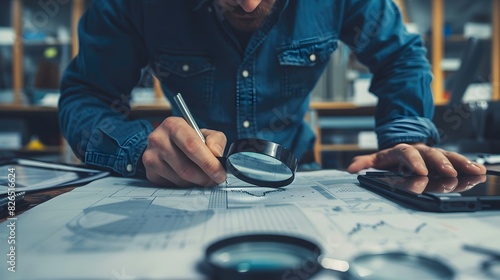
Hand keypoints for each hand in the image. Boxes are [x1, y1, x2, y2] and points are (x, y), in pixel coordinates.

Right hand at [142, 116, 226, 186]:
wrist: (165, 143)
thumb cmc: (188, 139)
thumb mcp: (205, 133)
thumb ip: (216, 141)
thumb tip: (217, 155)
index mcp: (173, 125)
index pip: (192, 146)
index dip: (209, 163)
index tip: (220, 173)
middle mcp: (158, 139)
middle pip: (186, 168)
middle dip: (205, 178)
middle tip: (216, 180)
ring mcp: (151, 157)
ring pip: (180, 180)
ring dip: (197, 183)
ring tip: (204, 178)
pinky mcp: (150, 173)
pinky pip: (172, 186)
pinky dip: (186, 186)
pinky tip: (190, 178)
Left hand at [347, 143, 486, 175]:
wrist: (404, 143)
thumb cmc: (392, 156)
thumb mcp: (377, 158)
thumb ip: (365, 163)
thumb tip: (350, 168)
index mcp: (402, 150)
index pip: (407, 154)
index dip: (414, 162)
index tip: (420, 172)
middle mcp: (420, 150)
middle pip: (431, 155)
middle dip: (441, 164)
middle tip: (449, 174)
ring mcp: (433, 154)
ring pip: (448, 156)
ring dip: (460, 164)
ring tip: (473, 171)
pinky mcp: (444, 159)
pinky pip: (457, 161)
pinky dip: (468, 165)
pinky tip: (480, 171)